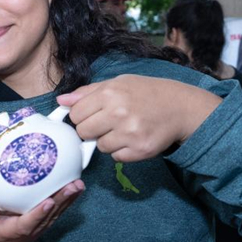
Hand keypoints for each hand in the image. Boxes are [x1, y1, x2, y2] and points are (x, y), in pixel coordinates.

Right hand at [0, 180, 84, 241]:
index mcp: (2, 233)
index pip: (22, 226)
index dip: (37, 215)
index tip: (48, 201)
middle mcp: (20, 236)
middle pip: (43, 222)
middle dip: (59, 204)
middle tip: (72, 187)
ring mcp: (31, 232)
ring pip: (51, 219)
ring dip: (66, 202)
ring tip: (77, 186)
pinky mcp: (37, 225)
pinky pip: (53, 215)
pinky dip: (64, 203)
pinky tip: (73, 190)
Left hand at [57, 75, 221, 161]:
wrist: (180, 107)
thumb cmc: (145, 93)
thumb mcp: (117, 83)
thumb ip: (87, 92)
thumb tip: (61, 100)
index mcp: (110, 93)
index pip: (75, 114)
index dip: (81, 116)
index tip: (92, 114)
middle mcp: (119, 113)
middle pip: (83, 132)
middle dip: (91, 130)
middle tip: (106, 123)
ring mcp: (130, 133)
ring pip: (100, 147)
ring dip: (108, 141)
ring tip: (123, 129)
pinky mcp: (140, 150)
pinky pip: (116, 158)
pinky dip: (121, 151)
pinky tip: (132, 139)